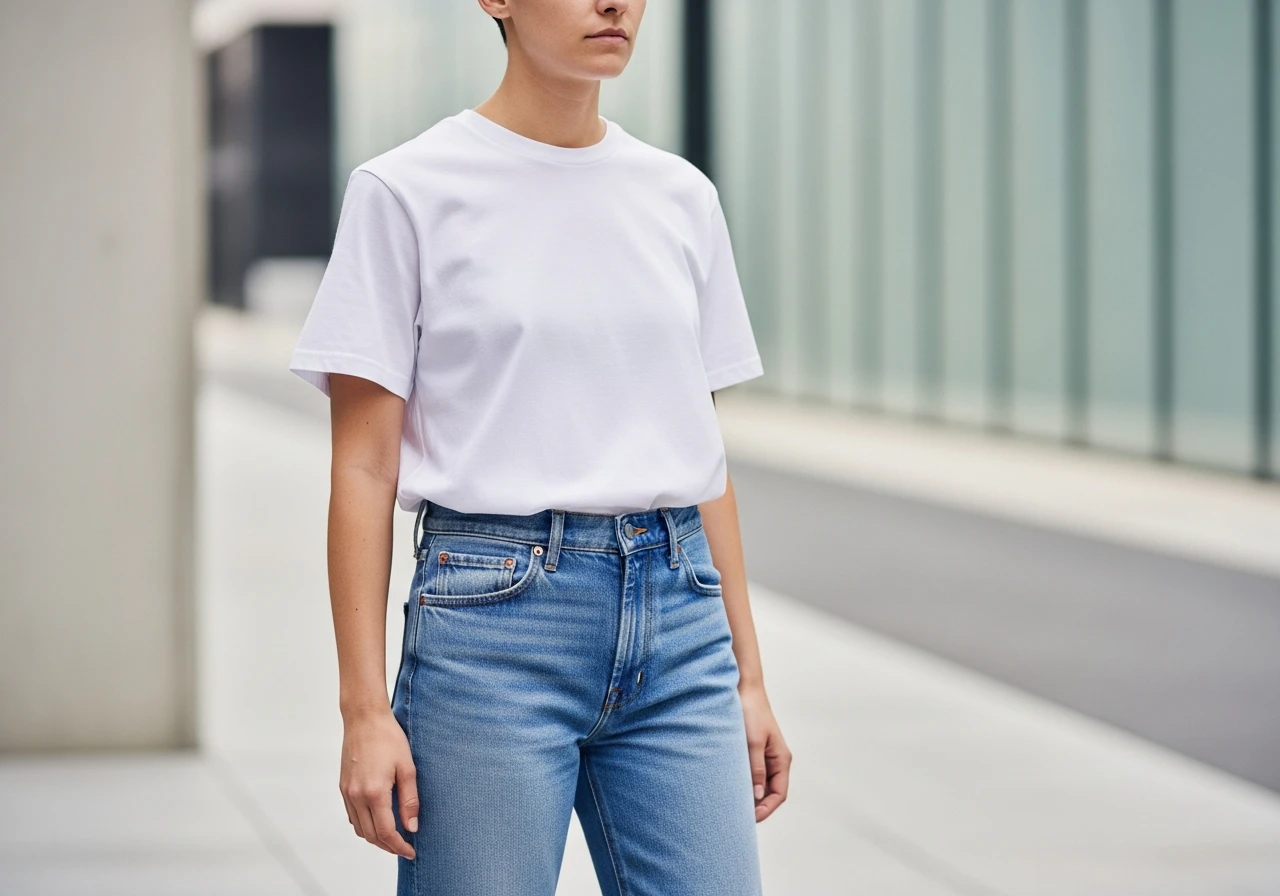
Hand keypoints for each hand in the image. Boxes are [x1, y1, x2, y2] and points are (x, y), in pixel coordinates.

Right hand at [339, 706, 418, 857]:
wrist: (364, 718)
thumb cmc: (388, 738)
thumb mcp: (407, 768)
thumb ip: (410, 800)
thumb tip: (412, 827)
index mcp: (374, 793)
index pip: (386, 833)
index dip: (399, 846)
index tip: (411, 851)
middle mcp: (356, 796)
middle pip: (371, 835)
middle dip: (388, 846)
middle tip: (405, 847)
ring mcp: (347, 792)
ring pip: (359, 828)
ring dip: (375, 837)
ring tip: (394, 836)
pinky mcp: (343, 787)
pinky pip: (352, 816)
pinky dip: (365, 825)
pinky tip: (378, 820)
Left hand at [739, 682, 791, 821]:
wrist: (743, 688)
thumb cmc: (750, 713)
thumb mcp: (753, 743)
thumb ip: (756, 769)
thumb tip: (757, 795)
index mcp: (782, 759)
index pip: (779, 794)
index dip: (767, 809)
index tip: (750, 819)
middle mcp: (775, 760)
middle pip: (770, 792)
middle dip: (757, 806)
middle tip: (738, 817)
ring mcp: (764, 756)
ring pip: (760, 783)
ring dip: (750, 795)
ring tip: (733, 806)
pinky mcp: (753, 750)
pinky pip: (751, 773)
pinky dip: (744, 782)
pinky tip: (730, 787)